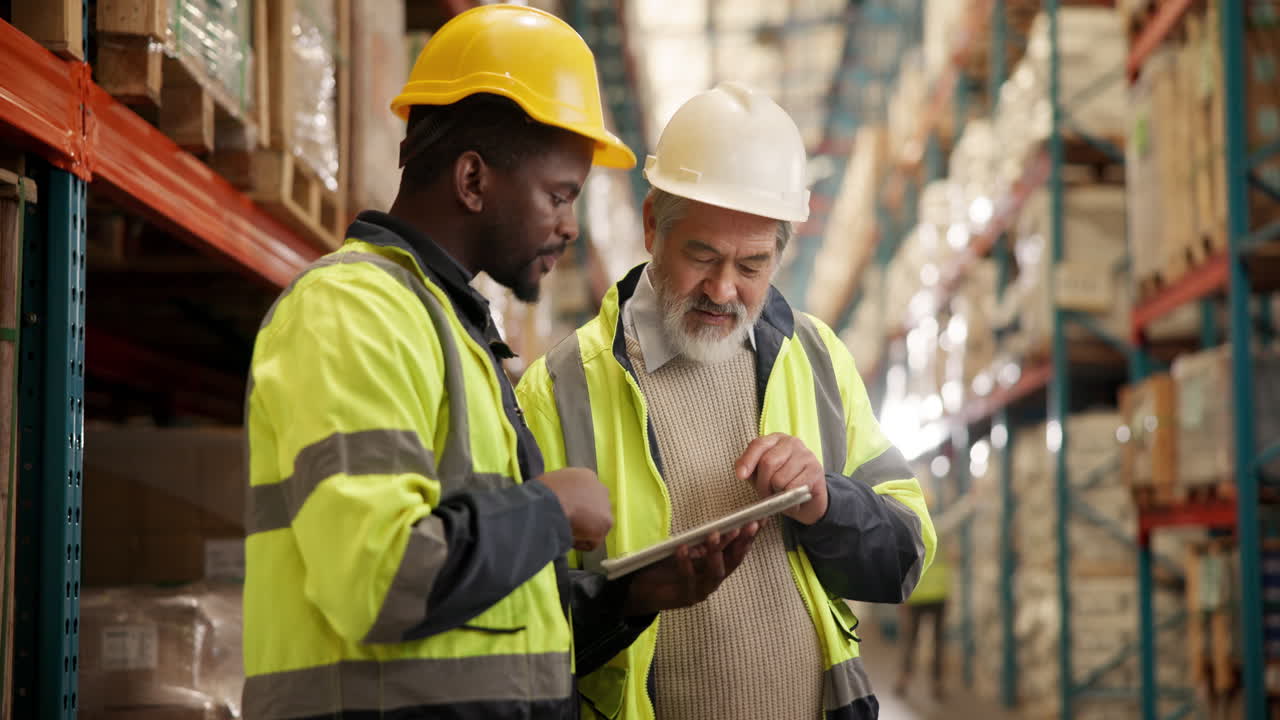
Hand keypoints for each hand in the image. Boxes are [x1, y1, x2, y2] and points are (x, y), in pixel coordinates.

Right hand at [538, 467, 612, 550]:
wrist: (549, 505)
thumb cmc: (542, 493)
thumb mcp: (549, 482)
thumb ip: (560, 488)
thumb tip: (556, 497)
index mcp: (586, 476)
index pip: (586, 492)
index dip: (576, 504)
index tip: (567, 511)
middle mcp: (601, 488)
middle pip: (596, 507)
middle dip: (585, 517)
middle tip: (569, 523)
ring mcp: (606, 507)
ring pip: (596, 525)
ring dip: (582, 531)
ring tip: (565, 531)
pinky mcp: (605, 524)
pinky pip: (592, 540)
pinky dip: (580, 543)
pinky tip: (568, 539)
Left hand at [622, 524, 758, 615]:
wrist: (644, 589)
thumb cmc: (667, 566)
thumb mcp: (688, 549)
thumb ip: (703, 542)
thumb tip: (719, 527)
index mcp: (719, 564)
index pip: (740, 549)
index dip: (752, 536)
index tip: (761, 518)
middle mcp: (715, 578)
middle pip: (734, 561)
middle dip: (743, 543)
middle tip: (748, 525)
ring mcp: (702, 589)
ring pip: (716, 572)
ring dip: (716, 552)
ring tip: (713, 534)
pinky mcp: (686, 597)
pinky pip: (688, 579)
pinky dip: (686, 563)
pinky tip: (683, 548)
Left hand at [735, 433, 828, 524]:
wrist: (809, 498)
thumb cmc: (782, 484)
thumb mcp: (761, 475)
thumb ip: (750, 470)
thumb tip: (741, 472)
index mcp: (775, 439)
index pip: (758, 445)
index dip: (747, 461)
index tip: (740, 476)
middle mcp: (791, 442)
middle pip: (767, 462)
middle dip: (762, 484)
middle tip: (766, 495)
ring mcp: (805, 454)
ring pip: (779, 478)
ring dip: (776, 495)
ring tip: (782, 496)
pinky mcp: (815, 470)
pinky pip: (793, 489)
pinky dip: (789, 501)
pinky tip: (793, 500)